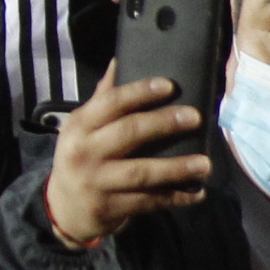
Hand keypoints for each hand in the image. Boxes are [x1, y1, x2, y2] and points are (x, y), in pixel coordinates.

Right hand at [41, 68, 208, 246]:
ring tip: (205, 163)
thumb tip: (120, 62)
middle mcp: (85, 152)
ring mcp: (98, 182)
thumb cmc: (80, 157)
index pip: (110, 103)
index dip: (140, 92)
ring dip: (176, 168)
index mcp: (79, 126)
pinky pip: (149, 202)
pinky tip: (197, 193)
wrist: (63, 207)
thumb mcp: (82, 128)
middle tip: (195, 117)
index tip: (170, 85)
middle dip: (164, 124)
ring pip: (142, 173)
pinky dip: (175, 198)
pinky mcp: (112, 207)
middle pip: (128, 133)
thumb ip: (102, 100)